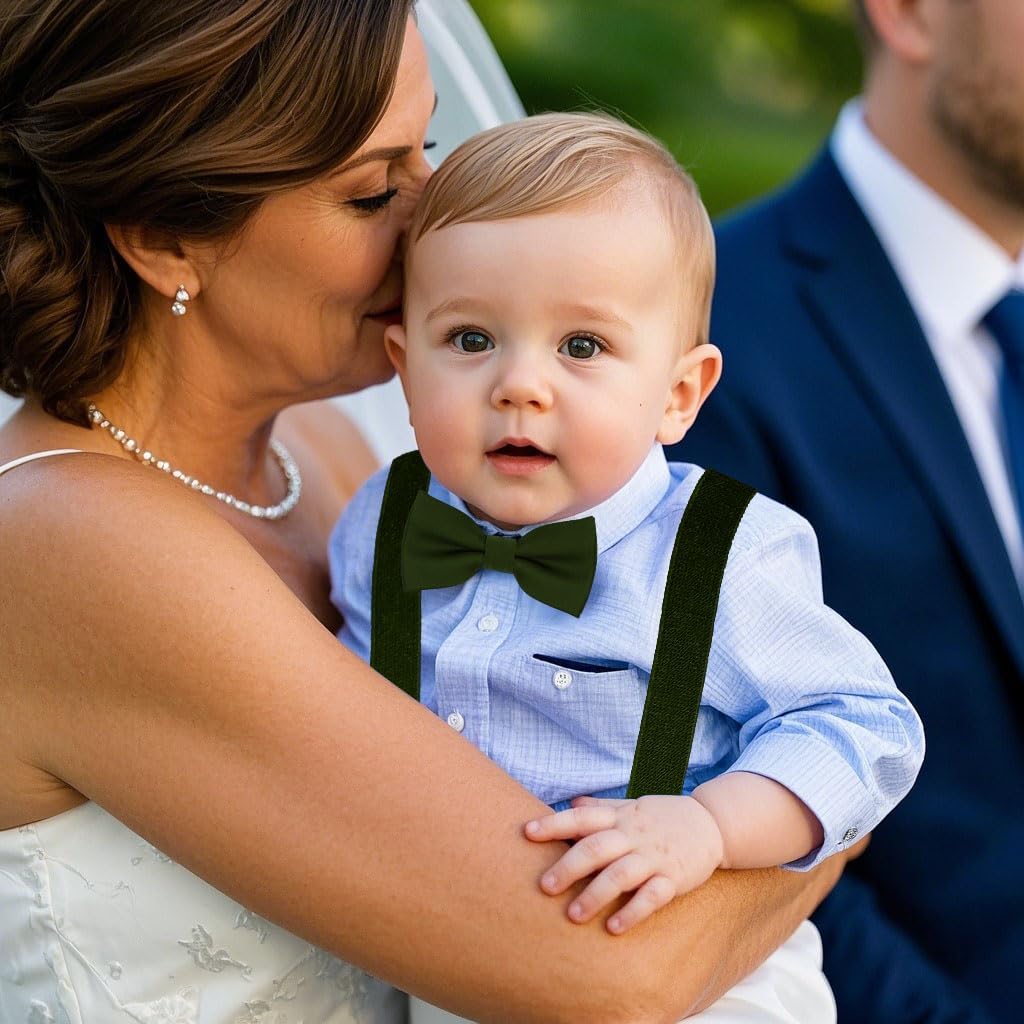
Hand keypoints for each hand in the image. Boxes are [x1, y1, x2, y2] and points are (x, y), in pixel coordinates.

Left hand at [524, 795, 724, 933]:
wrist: (712, 824)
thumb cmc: (662, 817)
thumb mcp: (631, 806)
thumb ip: (601, 808)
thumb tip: (570, 801)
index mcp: (619, 817)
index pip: (582, 817)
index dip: (554, 824)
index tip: (527, 833)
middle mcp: (633, 835)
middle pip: (597, 848)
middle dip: (569, 866)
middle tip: (545, 887)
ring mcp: (654, 857)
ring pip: (621, 874)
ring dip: (596, 894)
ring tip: (573, 915)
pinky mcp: (673, 878)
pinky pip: (652, 896)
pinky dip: (633, 912)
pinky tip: (613, 928)